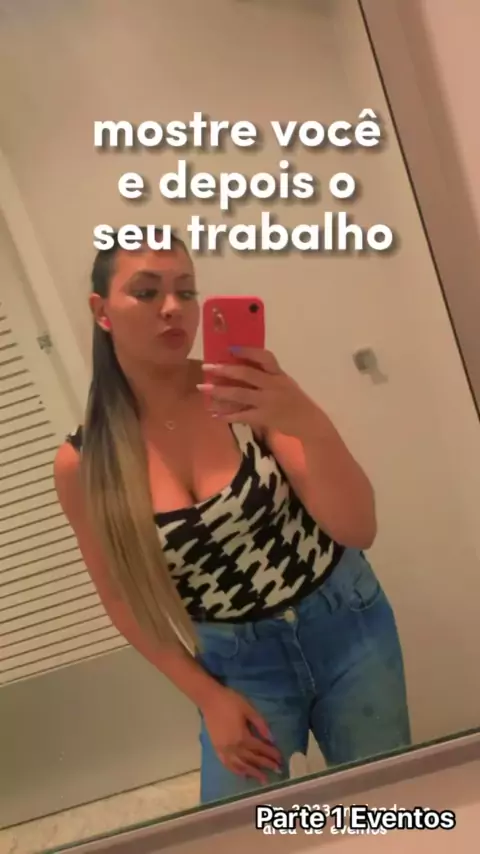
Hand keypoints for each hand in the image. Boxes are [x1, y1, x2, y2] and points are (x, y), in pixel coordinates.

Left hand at [199, 347, 315, 435]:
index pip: (264, 357)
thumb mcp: (285, 383)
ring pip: (240, 394)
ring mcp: (268, 402)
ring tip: (203, 389)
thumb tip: (239, 366)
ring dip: (220, 391)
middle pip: (247, 374)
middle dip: (225, 370)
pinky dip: (227, 415)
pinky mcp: (265, 418)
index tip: (229, 348)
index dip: (247, 351)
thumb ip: (267, 375)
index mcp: (279, 374)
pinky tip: (214, 414)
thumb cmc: (294, 400)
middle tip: (207, 367)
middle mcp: (274, 385)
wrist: (309, 423)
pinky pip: (242, 415)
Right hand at [201, 686, 282, 783]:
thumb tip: (271, 739)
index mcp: (242, 737)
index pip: (260, 748)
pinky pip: (227, 764)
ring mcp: (223, 750)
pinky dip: (236, 771)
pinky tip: (243, 775)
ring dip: (252, 773)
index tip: (280, 759)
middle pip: (252, 759)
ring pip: (240, 765)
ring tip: (263, 780)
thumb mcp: (249, 709)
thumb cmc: (230, 701)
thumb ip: (261, 724)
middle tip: (277, 771)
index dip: (271, 754)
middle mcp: (233, 747)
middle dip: (265, 765)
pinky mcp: (216, 749)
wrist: (209, 699)